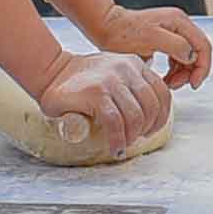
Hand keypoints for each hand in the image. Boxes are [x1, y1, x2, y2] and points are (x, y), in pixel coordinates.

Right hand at [39, 49, 172, 158]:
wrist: (50, 73)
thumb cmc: (81, 83)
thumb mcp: (113, 77)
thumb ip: (131, 89)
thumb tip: (149, 119)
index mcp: (133, 64)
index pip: (162, 92)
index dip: (161, 116)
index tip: (150, 130)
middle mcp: (126, 69)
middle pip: (152, 106)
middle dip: (147, 129)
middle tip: (134, 140)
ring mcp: (111, 80)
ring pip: (136, 116)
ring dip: (132, 136)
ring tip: (123, 145)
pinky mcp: (96, 93)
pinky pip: (116, 122)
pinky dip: (118, 140)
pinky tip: (115, 149)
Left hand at [88, 0, 212, 87]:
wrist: (105, 27)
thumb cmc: (123, 33)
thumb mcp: (150, 39)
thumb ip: (175, 45)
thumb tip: (191, 56)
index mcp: (179, 21)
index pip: (203, 46)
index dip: (202, 67)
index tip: (193, 84)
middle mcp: (179, 24)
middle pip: (197, 53)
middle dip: (190, 72)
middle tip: (176, 85)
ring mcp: (172, 32)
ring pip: (188, 58)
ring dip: (182, 74)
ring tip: (168, 83)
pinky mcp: (164, 40)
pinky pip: (177, 58)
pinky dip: (174, 71)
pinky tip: (164, 79)